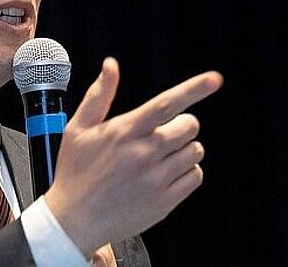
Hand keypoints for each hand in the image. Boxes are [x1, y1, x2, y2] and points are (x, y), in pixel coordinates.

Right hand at [43, 57, 222, 256]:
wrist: (73, 221)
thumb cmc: (74, 173)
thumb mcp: (78, 129)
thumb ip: (99, 94)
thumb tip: (110, 65)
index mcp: (124, 131)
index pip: (167, 103)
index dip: (194, 89)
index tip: (214, 79)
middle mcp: (144, 153)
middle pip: (189, 126)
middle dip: (182, 125)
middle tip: (165, 134)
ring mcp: (156, 179)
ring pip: (195, 151)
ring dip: (185, 149)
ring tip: (161, 157)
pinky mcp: (164, 202)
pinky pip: (195, 177)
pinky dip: (188, 172)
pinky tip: (167, 175)